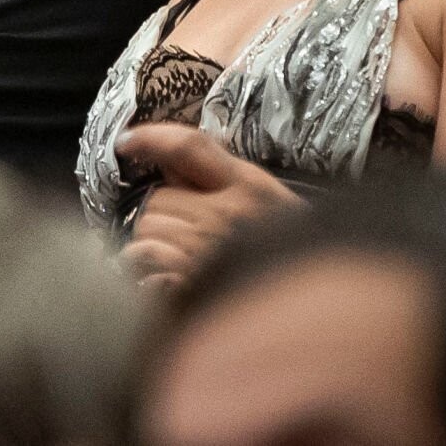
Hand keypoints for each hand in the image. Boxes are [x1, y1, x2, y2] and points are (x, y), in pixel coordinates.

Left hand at [115, 122, 302, 291]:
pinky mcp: (190, 285)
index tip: (126, 141)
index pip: (190, 147)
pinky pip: (144, 260)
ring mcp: (208, 251)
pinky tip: (165, 277)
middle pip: (158, 197)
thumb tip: (167, 161)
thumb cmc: (292, 253)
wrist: (319, 308)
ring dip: (152, 243)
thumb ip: (220, 177)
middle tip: (188, 234)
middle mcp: (227, 214)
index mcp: (249, 187)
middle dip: (164, 214)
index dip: (152, 138)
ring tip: (183, 258)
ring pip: (146, 229)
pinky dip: (146, 268)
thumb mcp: (268, 202)